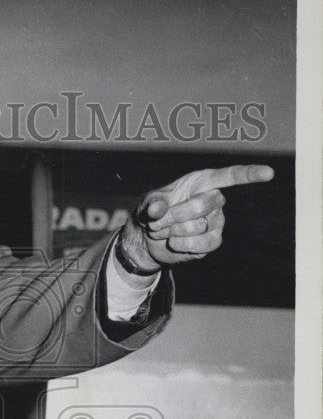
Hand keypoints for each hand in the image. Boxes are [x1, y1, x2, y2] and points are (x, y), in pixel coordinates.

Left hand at [120, 164, 274, 271]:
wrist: (150, 237)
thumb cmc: (155, 211)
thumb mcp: (149, 203)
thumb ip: (153, 204)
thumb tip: (157, 210)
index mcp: (203, 182)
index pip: (230, 176)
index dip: (249, 174)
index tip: (269, 173)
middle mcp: (215, 200)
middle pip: (201, 205)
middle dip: (174, 216)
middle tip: (157, 222)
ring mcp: (216, 222)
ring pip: (198, 227)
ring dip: (173, 231)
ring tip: (164, 231)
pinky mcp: (212, 242)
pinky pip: (201, 245)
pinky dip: (182, 245)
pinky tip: (174, 242)